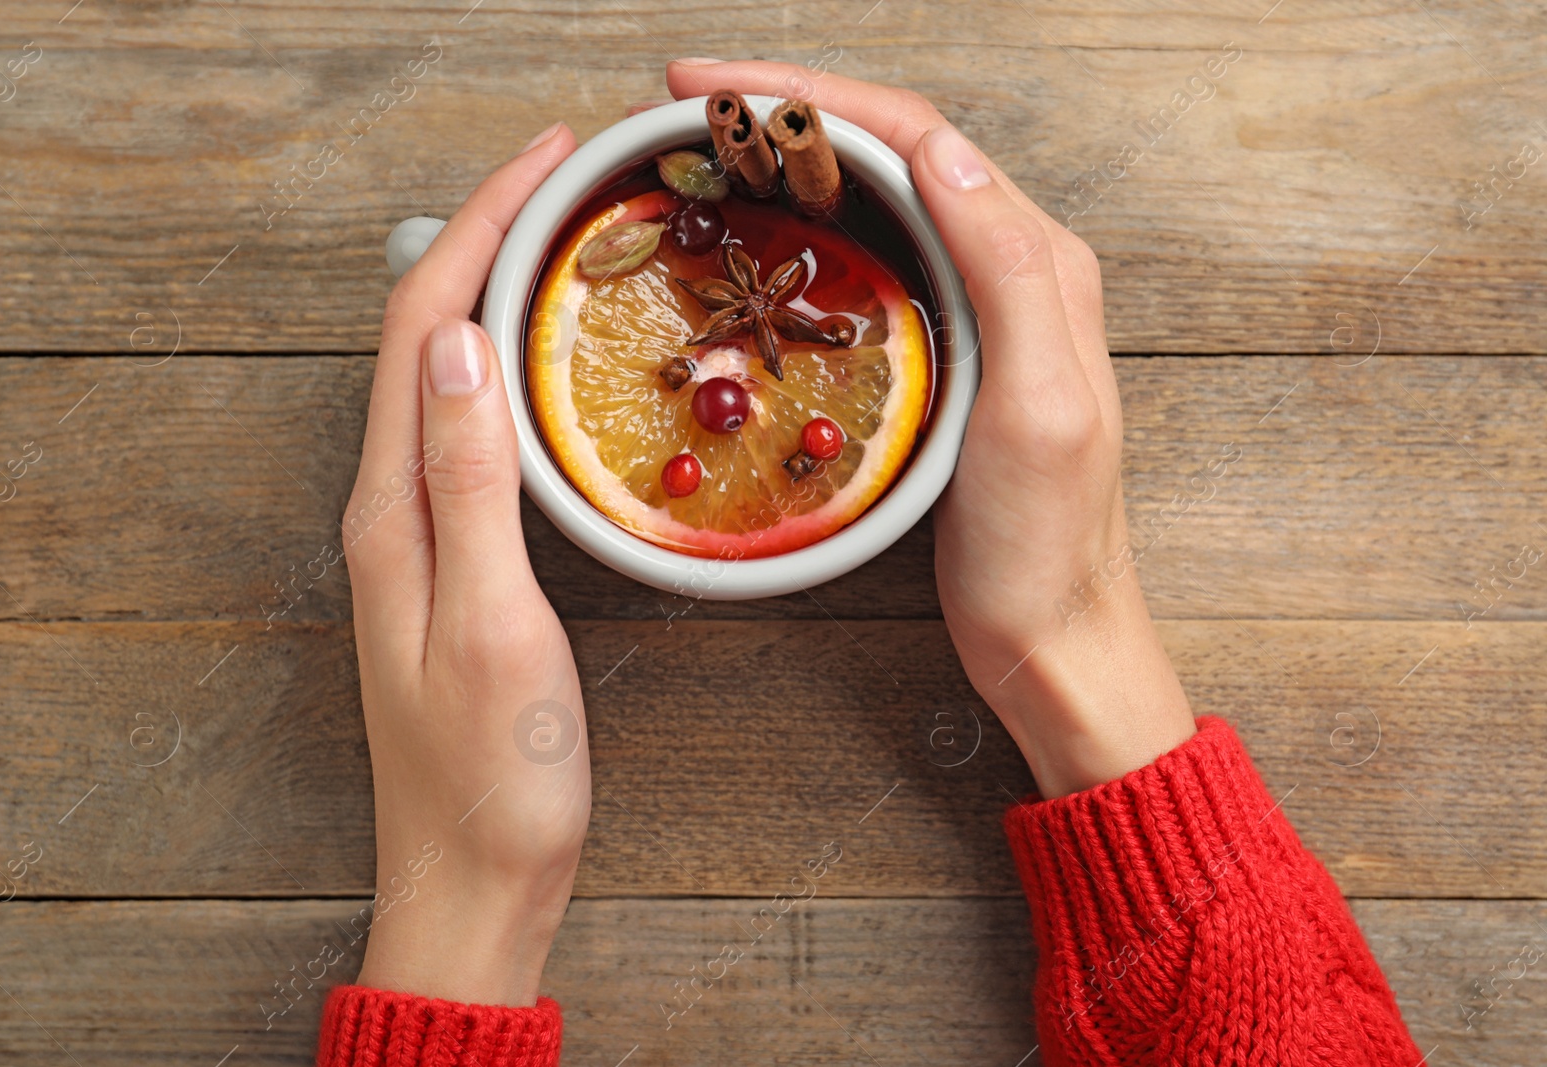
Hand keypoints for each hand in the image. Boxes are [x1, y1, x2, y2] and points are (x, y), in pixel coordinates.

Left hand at [343, 122, 589, 1004]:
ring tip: (560, 244)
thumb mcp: (491, 621)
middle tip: (567, 182)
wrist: (475, 881)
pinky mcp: (451, 563)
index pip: (419, 328)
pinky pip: (466, 433)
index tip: (548, 162)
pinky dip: (504, 371)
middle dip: (483, 237)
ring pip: (442, 379)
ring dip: (491, 294)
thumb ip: (470, 482)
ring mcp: (417, 536)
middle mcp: (389, 509)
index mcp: (391, 511)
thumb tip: (454, 342)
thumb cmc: (490, 777)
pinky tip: (545, 370)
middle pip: (420, 336)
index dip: (478, 227)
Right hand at [664, 61, 1194, 795]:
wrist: (1050, 632)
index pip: (916, 137)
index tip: (714, 85)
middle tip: (691, 102)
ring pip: (877, 198)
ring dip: (793, 159)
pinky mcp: (941, 355)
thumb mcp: (1038, 408)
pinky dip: (806, 229)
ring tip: (712, 148)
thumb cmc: (1046, 541)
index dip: (810, 96)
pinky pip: (869, 261)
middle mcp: (1010, 266)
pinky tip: (761, 239)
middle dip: (789, 108)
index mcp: (1038, 259)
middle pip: (891, 150)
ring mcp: (974, 309)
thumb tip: (942, 152)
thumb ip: (1008, 272)